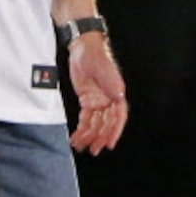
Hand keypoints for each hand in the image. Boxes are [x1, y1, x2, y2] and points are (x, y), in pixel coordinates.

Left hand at [68, 34, 126, 155]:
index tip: (109, 144)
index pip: (118, 117)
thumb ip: (110, 81)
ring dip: (89, 136)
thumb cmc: (95, 54)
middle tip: (93, 150)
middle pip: (106, 123)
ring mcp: (98, 100)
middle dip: (99, 138)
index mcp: (117, 93)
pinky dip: (82, 128)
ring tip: (80, 146)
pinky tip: (77, 136)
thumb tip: (118, 96)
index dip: (114, 131)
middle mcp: (109, 99)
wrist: (83, 46)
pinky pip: (86, 117)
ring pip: (95, 123)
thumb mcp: (102, 66)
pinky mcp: (87, 99)